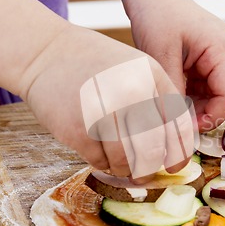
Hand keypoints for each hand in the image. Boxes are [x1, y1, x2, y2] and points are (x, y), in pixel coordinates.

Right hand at [19, 25, 194, 180]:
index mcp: (152, 76)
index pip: (178, 124)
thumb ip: (156, 101)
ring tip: (120, 163)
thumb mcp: (135, 69)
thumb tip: (171, 147)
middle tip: (145, 173)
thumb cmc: (94, 64)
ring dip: (125, 169)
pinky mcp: (78, 129)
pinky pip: (100, 161)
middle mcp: (132, 93)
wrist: (44, 52)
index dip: (180, 152)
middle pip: (154, 149)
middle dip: (150, 168)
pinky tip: (100, 153)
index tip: (175, 166)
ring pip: (127, 161)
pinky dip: (103, 164)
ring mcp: (104, 111)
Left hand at [125, 0, 224, 131]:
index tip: (186, 128)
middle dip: (201, 112)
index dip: (210, 116)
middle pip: (223, 96)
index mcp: (223, 48)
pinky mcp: (213, 58)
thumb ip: (172, 92)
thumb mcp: (161, 56)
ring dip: (194, 105)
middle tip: (174, 122)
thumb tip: (176, 127)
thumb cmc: (156, 16)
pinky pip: (207, 85)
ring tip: (170, 106)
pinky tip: (173, 95)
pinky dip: (191, 95)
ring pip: (215, 93)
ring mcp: (223, 55)